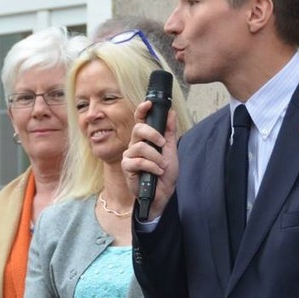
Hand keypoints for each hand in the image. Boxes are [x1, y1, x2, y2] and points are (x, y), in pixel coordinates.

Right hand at [122, 102, 179, 221]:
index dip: (142, 110)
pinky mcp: (127, 168)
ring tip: (162, 166)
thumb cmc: (165, 173)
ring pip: (140, 146)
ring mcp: (130, 156)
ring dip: (156, 156)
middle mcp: (135, 145)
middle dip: (153, 134)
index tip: (149, 103)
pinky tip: (157, 172)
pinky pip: (137, 161)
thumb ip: (170, 131)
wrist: (162, 194)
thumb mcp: (171, 150)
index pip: (140, 120)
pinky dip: (151, 166)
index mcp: (145, 139)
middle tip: (163, 144)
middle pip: (138, 129)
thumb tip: (171, 113)